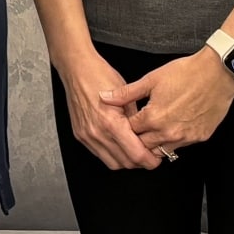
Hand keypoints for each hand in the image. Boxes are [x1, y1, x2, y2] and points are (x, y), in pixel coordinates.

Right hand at [57, 47, 158, 170]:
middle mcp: (97, 133)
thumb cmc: (101, 76)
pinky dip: (112, 154)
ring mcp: (87, 136)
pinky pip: (99, 154)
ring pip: (112, 163)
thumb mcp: (128, 96)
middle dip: (140, 163)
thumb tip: (147, 136)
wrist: (77, 70)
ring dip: (125, 161)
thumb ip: (137, 120)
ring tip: (135, 151)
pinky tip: (119, 145)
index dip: (150, 160)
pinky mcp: (80, 135)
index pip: (136, 154)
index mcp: (111, 123)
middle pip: (125, 163)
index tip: (157, 159)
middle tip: (149, 156)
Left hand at [105, 48, 233, 158]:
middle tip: (134, 131)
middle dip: (136, 140)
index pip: (129, 132)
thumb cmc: (186, 73)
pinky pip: (180, 147)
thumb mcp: (152, 79)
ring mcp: (185, 137)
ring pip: (161, 151)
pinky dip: (172, 142)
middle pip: (142, 146)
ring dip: (154, 144)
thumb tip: (104, 97)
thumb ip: (126, 93)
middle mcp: (168, 132)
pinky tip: (170, 130)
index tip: (122, 123)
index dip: (124, 127)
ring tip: (150, 133)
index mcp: (153, 117)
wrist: (218, 73)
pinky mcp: (199, 138)